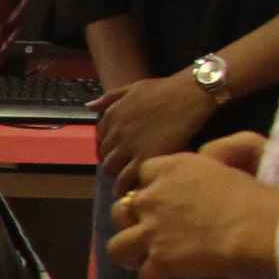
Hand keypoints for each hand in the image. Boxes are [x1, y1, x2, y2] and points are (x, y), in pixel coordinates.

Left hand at [94, 70, 213, 188]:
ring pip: (112, 169)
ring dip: (117, 177)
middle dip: (112, 164)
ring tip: (124, 185)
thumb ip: (110, 98)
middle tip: (123, 171)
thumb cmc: (165, 88)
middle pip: (105, 157)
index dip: (109, 148)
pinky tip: (131, 190)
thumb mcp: (132, 87)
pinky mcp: (145, 157)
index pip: (100, 139)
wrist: (189, 94)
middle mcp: (116, 132)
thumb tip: (90, 105)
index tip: (117, 154)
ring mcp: (129, 146)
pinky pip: (127, 178)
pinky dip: (126, 186)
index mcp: (111, 116)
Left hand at [110, 133, 278, 278]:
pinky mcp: (160, 259)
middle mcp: (154, 197)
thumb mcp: (245, 148)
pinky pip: (145, 278)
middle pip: (122, 211)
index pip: (145, 172)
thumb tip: (208, 155)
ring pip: (118, 247)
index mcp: (172, 168)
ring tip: (145, 263)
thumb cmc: (258, 189)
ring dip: (130, 256)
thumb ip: (222, 149)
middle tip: (148, 234)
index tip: (164, 200)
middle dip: (132, 223)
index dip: (152, 187)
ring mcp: (152, 230)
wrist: (260, 225)